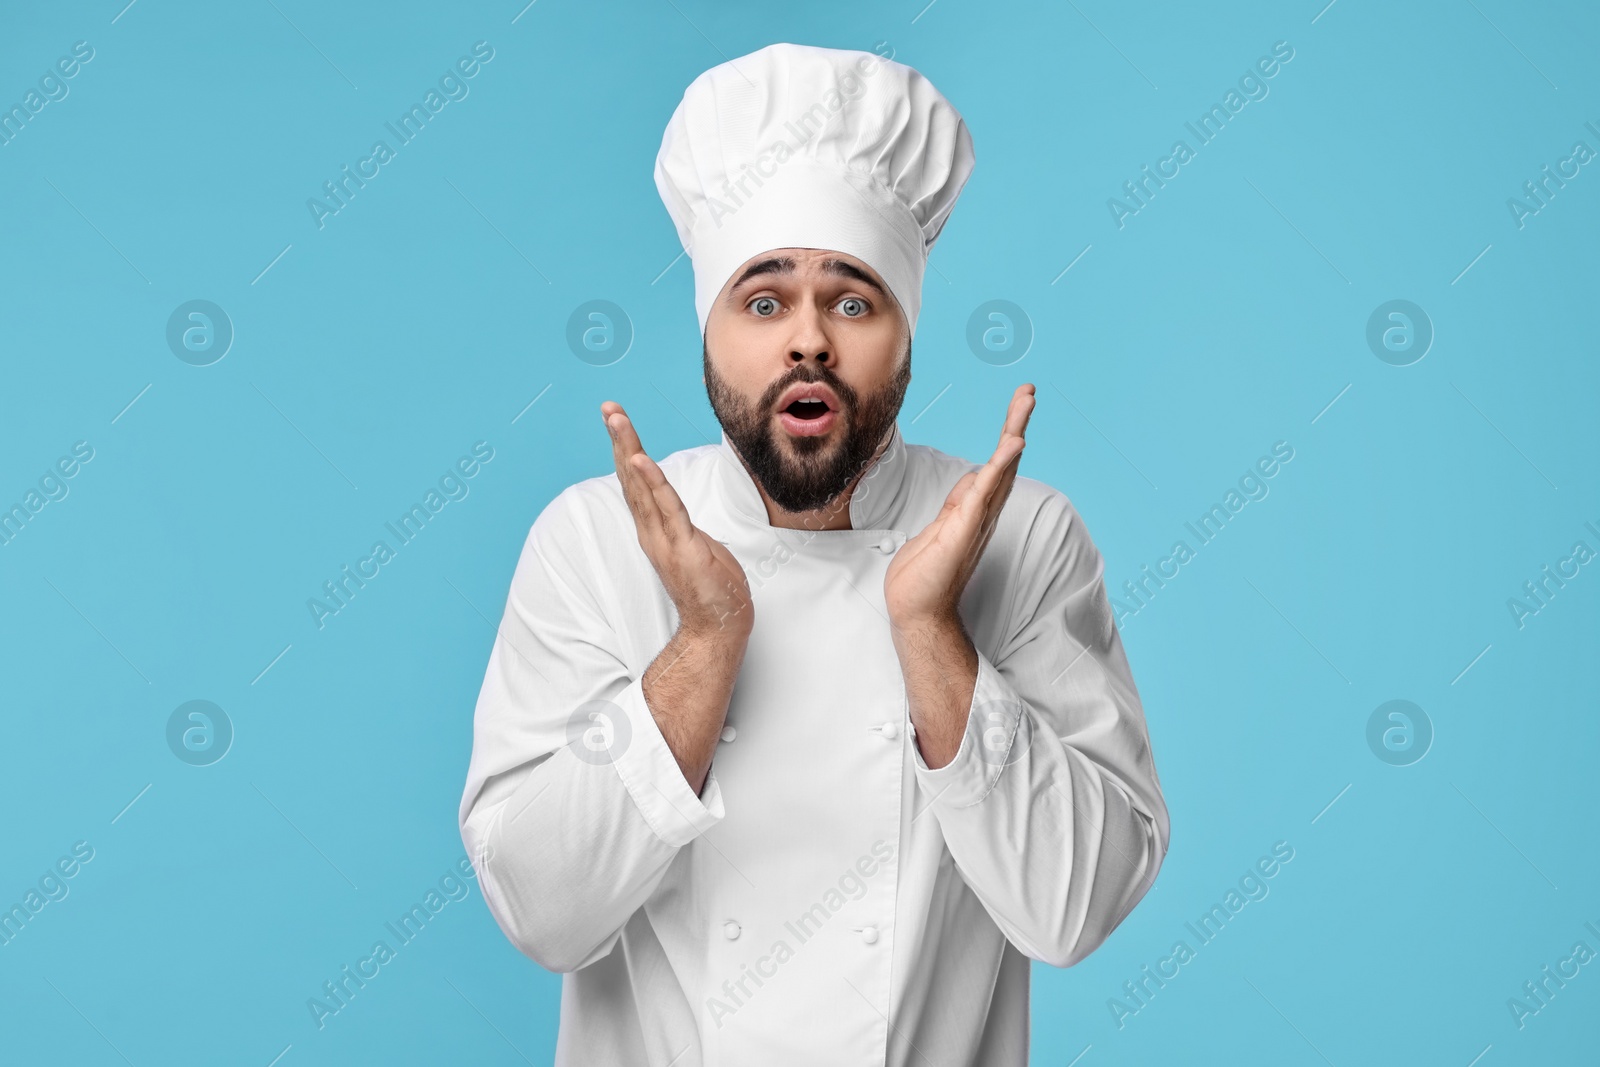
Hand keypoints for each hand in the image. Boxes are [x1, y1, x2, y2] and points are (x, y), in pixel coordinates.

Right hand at [601, 401, 753, 640]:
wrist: (719, 628)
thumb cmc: (713, 589)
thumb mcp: (699, 547)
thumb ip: (684, 527)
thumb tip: (681, 516)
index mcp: (656, 530)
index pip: (637, 484)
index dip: (626, 450)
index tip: (616, 420)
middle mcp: (652, 532)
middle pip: (631, 478)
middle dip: (620, 440)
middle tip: (608, 407)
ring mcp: (665, 539)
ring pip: (643, 487)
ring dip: (629, 450)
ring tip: (617, 421)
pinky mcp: (684, 547)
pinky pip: (667, 508)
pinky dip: (652, 482)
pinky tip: (639, 460)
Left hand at [884, 384, 1034, 628]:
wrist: (916, 613)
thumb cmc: (923, 577)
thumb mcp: (939, 529)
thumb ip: (958, 506)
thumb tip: (972, 481)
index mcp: (974, 512)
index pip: (994, 466)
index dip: (1006, 436)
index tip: (1017, 407)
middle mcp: (983, 515)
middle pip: (1005, 462)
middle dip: (1016, 424)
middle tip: (1029, 392)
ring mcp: (976, 522)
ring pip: (999, 470)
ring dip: (1012, 435)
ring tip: (1025, 405)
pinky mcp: (964, 529)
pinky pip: (985, 492)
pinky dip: (999, 467)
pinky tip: (1013, 446)